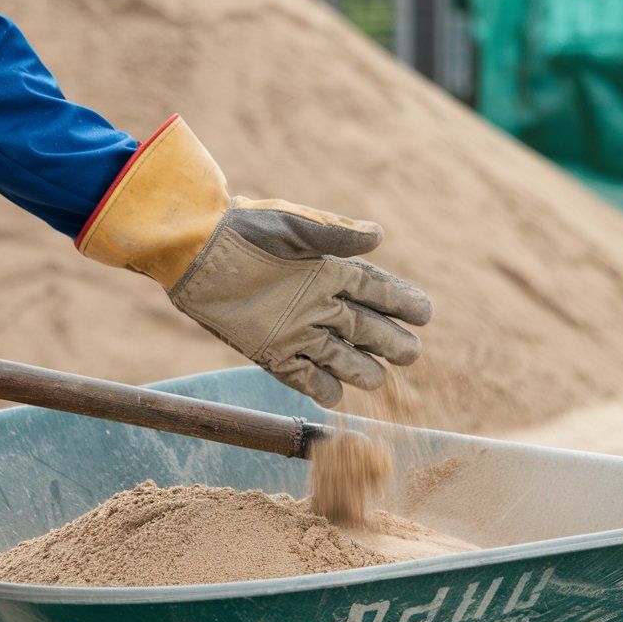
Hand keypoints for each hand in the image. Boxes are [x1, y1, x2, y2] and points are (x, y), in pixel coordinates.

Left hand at [77, 116, 431, 405]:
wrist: (196, 249)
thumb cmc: (245, 229)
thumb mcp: (293, 225)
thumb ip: (336, 234)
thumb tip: (380, 236)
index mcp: (330, 269)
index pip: (377, 290)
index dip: (402, 302)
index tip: (426, 314)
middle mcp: (319, 302)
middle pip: (366, 328)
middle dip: (390, 341)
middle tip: (410, 353)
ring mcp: (297, 329)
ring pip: (340, 357)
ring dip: (360, 368)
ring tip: (379, 378)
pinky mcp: (271, 351)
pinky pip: (302, 376)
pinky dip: (319, 387)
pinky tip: (337, 395)